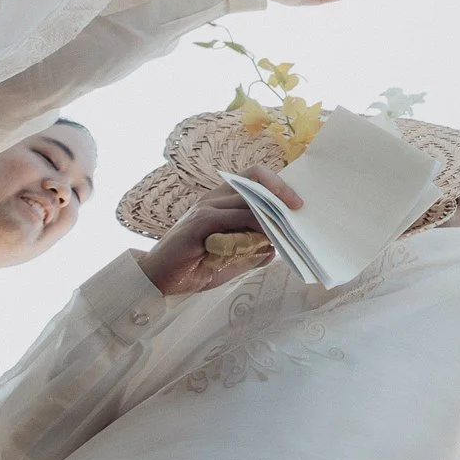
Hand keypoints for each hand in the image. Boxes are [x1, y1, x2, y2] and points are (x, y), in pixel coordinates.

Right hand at [137, 166, 299, 296]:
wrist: (160, 281)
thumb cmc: (196, 268)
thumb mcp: (232, 259)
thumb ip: (252, 250)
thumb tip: (275, 247)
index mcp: (222, 201)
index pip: (254, 179)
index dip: (278, 185)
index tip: (297, 203)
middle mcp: (214, 198)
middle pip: (254, 179)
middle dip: (281, 190)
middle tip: (299, 208)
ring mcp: (206, 207)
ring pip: (249, 198)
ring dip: (271, 212)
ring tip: (287, 227)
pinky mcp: (200, 222)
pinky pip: (236, 217)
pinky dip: (255, 225)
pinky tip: (266, 237)